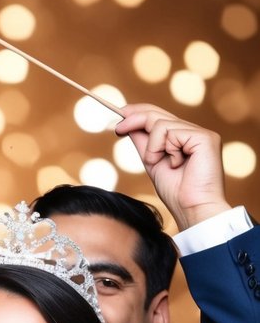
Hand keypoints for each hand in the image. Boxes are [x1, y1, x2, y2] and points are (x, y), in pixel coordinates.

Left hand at [115, 103, 229, 230]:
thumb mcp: (152, 162)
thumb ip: (144, 143)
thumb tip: (128, 124)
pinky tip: (175, 164)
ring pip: (160, 124)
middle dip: (135, 118)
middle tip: (118, 128)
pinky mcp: (205, 137)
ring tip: (159, 162)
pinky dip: (164, 149)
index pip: (159, 117)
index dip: (138, 113)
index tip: (119, 116)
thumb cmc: (176, 193)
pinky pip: (171, 131)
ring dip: (152, 147)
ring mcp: (201, 133)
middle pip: (158, 114)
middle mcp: (194, 133)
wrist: (192, 209)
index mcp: (183, 138)